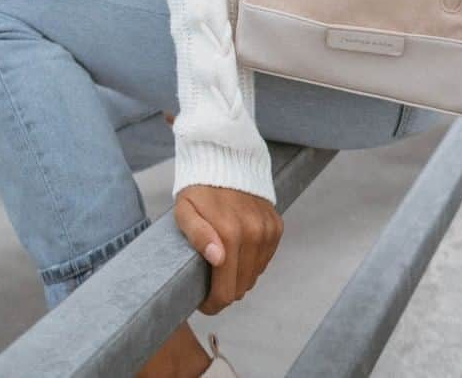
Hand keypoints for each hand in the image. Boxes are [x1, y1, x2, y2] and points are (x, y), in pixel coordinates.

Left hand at [174, 183, 283, 313]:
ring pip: (255, 275)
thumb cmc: (198, 188)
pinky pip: (265, 258)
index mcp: (229, 234)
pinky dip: (252, 261)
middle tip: (209, 282)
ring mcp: (267, 230)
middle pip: (241, 287)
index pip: (225, 291)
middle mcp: (254, 234)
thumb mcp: (185, 211)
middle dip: (224, 291)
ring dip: (239, 277)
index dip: (212, 304)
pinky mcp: (276, 225)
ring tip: (222, 265)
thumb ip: (198, 235)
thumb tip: (218, 259)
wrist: (225, 158)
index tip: (202, 301)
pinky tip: (238, 250)